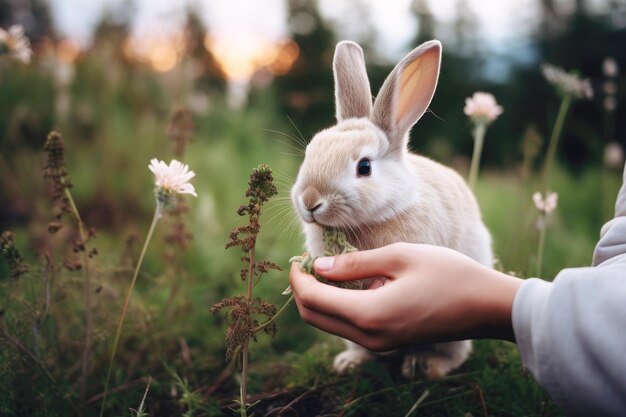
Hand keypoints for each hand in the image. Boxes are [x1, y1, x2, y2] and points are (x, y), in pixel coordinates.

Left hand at [289, 243, 521, 350]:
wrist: (487, 306)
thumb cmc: (447, 274)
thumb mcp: (399, 257)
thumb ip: (355, 263)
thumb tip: (318, 266)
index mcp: (369, 315)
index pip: (313, 300)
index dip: (298, 277)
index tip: (298, 256)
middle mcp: (369, 337)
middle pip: (315, 317)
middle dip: (303, 289)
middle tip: (306, 262)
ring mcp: (379, 344)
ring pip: (330, 323)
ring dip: (321, 298)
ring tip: (329, 267)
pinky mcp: (389, 342)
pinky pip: (351, 326)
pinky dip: (340, 305)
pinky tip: (353, 282)